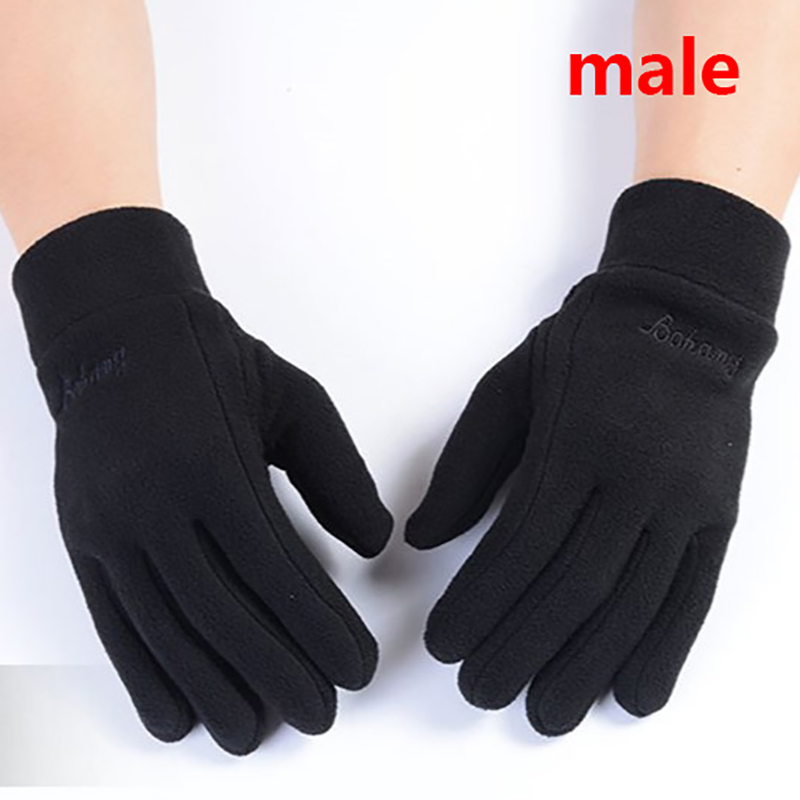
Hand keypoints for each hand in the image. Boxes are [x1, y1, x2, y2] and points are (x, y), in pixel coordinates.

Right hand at [13, 208, 391, 754]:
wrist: (119, 335)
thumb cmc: (217, 363)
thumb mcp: (295, 398)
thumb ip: (337, 472)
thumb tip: (375, 543)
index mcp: (212, 462)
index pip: (272, 565)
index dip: (316, 625)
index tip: (356, 666)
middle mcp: (152, 503)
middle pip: (219, 610)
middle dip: (274, 670)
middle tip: (319, 714)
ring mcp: (110, 527)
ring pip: (165, 628)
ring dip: (211, 688)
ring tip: (251, 734)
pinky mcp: (85, 542)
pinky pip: (113, 622)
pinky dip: (143, 676)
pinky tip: (174, 717)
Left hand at [407, 180, 787, 733]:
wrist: (680, 316)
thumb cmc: (579, 350)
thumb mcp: (506, 389)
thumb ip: (465, 466)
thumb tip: (420, 538)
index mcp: (574, 440)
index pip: (523, 541)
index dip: (482, 601)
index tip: (445, 644)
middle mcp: (636, 477)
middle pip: (577, 583)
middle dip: (524, 646)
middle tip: (482, 693)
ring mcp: (686, 500)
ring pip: (635, 600)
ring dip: (588, 664)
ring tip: (547, 714)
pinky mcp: (719, 516)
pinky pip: (694, 594)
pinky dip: (666, 649)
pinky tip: (635, 694)